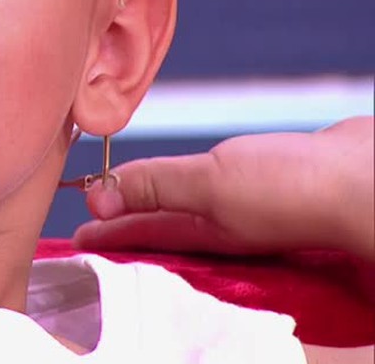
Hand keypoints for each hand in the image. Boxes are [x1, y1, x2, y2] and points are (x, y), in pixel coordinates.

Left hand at [72, 116, 373, 260]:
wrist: (370, 178)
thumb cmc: (296, 189)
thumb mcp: (212, 184)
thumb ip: (156, 186)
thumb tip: (96, 197)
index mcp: (201, 231)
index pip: (138, 236)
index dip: (103, 236)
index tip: (72, 241)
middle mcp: (221, 225)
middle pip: (161, 226)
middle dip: (127, 224)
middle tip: (94, 222)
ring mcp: (248, 208)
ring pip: (190, 209)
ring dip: (160, 204)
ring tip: (133, 201)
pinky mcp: (270, 187)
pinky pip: (220, 190)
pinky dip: (198, 187)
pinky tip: (201, 182)